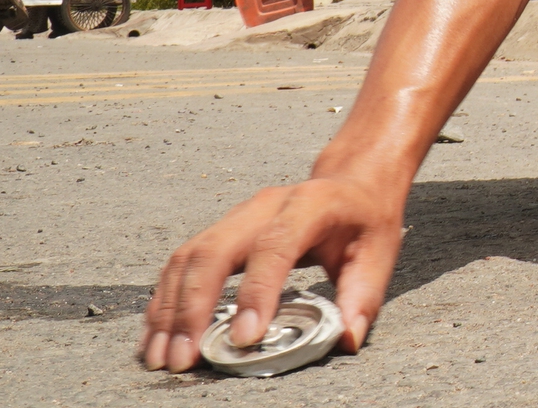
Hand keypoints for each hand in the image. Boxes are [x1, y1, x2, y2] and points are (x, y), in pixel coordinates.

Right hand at [139, 173, 401, 371]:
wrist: (351, 179)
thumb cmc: (365, 218)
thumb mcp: (380, 251)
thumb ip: (363, 296)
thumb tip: (345, 340)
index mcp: (310, 205)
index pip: (275, 246)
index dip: (257, 292)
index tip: (244, 339)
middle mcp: (264, 206)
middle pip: (214, 251)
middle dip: (192, 308)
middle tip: (184, 359)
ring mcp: (236, 215)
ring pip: (188, 257)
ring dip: (169, 308)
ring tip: (160, 356)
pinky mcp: (220, 230)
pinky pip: (182, 263)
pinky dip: (165, 299)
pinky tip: (157, 333)